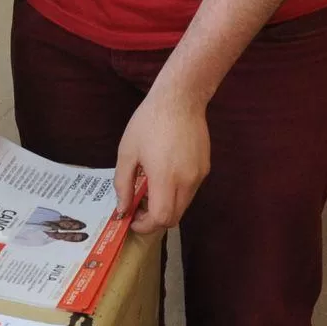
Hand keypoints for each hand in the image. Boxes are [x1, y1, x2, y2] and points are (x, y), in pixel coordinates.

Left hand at [115, 84, 210, 233]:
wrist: (180, 99)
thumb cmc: (148, 123)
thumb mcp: (127, 153)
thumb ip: (123, 184)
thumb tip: (122, 209)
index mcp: (165, 178)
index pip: (161, 218)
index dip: (145, 226)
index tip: (130, 219)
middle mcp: (187, 181)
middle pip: (174, 217)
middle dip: (153, 220)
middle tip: (136, 209)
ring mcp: (199, 175)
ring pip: (183, 206)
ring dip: (164, 208)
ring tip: (147, 193)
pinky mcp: (205, 168)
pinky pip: (189, 192)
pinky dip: (174, 195)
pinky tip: (162, 180)